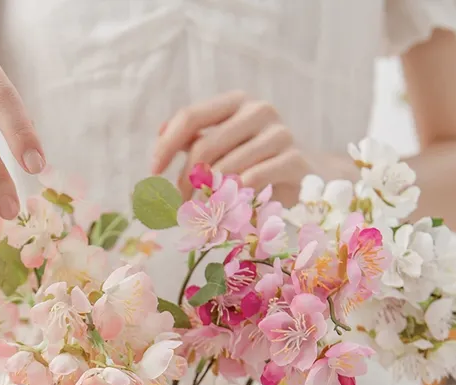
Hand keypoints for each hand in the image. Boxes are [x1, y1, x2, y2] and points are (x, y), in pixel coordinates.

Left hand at [151, 91, 310, 202]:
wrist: (301, 175)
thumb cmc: (254, 159)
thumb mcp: (222, 145)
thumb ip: (194, 138)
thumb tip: (160, 131)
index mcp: (235, 102)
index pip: (190, 116)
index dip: (167, 145)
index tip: (154, 171)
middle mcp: (258, 110)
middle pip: (205, 147)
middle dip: (186, 181)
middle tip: (181, 204)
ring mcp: (279, 133)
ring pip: (226, 167)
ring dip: (208, 196)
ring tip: (203, 212)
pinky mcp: (294, 159)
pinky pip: (252, 180)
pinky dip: (234, 198)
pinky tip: (229, 208)